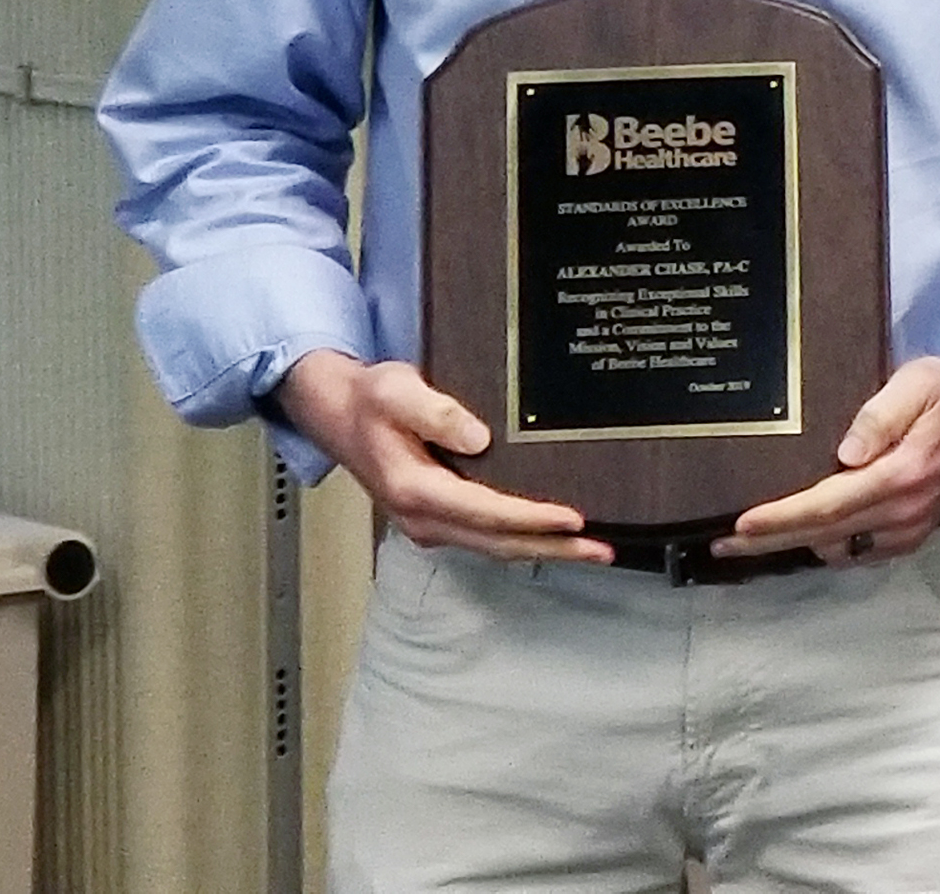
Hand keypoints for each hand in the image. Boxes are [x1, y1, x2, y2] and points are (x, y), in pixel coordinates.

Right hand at [277, 351, 614, 563]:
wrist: (337, 412)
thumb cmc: (370, 397)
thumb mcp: (396, 389)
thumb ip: (435, 412)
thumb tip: (478, 438)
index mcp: (414, 489)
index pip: (486, 513)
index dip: (532, 519)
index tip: (574, 519)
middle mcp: (423, 518)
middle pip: (498, 543)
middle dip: (553, 548)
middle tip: (603, 549)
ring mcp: (429, 523)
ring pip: (495, 547)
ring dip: (544, 550)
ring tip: (593, 549)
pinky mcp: (437, 519)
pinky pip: (487, 538)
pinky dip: (523, 541)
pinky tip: (552, 536)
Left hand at [711, 356, 939, 566]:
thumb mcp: (917, 383)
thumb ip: (881, 415)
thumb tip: (846, 452)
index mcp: (900, 477)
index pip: (827, 506)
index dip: (781, 517)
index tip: (740, 522)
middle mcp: (902, 514)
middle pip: (823, 537)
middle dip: (770, 541)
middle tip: (721, 543)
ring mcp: (908, 531)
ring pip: (838, 549)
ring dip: (793, 546)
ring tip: (750, 537)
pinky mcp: (911, 535)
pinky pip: (858, 551)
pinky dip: (823, 545)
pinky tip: (799, 534)